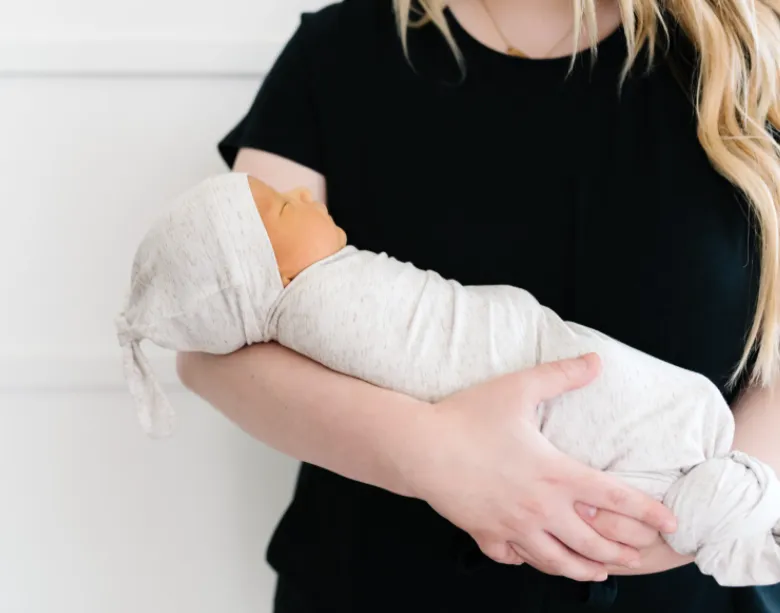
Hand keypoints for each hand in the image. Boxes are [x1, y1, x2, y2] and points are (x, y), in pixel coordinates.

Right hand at [403, 354, 677, 581]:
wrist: (420, 447)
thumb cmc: (467, 416)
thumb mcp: (518, 388)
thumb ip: (560, 375)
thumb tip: (596, 360)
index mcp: (554, 473)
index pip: (613, 497)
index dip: (646, 511)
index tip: (669, 523)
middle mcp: (539, 507)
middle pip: (591, 539)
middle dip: (621, 550)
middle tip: (638, 557)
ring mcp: (511, 526)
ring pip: (556, 560)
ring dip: (583, 568)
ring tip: (599, 570)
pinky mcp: (484, 533)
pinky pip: (512, 556)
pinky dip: (527, 560)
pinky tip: (531, 558)